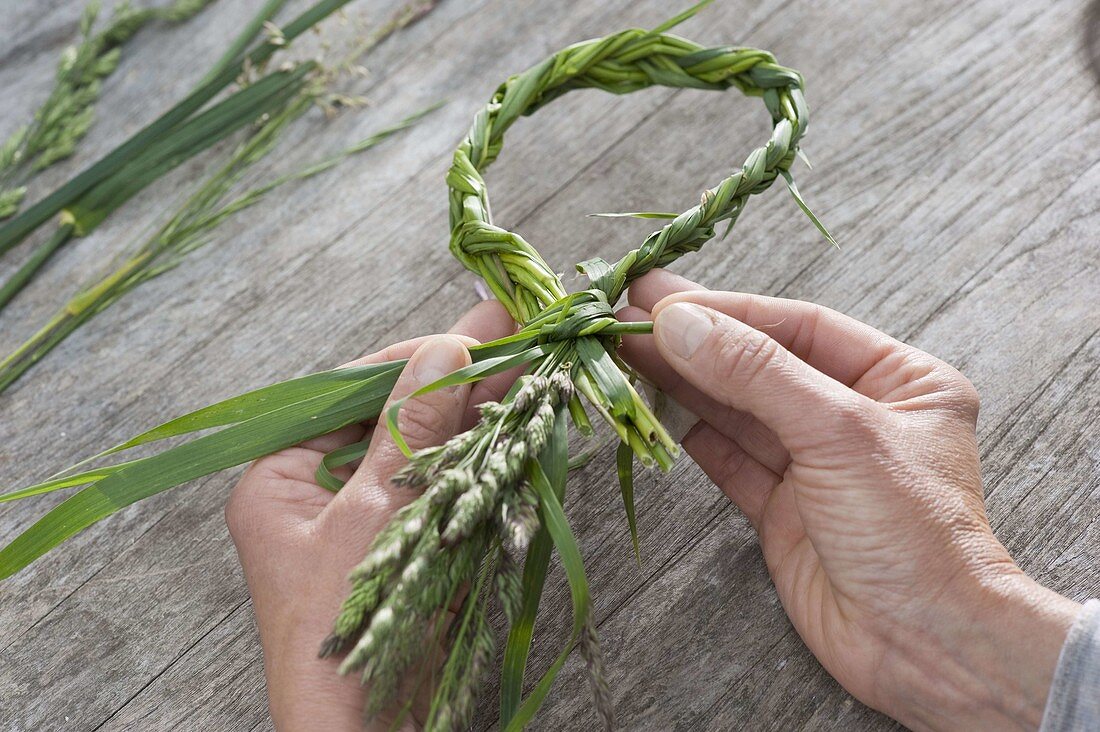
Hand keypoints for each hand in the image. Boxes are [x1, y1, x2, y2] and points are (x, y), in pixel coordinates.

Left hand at [225, 300, 514, 730]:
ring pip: (426, 448)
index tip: (470, 330)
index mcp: (280, 478)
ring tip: (532, 364)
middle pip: (394, 415)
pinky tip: (521, 420)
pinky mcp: (408, 548)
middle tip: (515, 330)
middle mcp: (319, 494)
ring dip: (477, 410)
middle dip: (456, 379)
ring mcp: (368, 521)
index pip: (348, 391)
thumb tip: (444, 349)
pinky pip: (445, 485)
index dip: (413, 357)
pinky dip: (483, 455)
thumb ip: (409, 429)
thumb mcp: (374, 513)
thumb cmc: (344, 628)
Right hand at [617, 269, 1080, 731]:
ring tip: (626, 350)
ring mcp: (817, 466)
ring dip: (684, 382)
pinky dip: (690, 434)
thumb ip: (755, 373)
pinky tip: (654, 407)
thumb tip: (680, 323)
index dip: (731, 311)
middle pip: (763, 365)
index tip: (666, 300)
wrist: (924, 646)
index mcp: (900, 381)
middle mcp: (857, 417)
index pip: (800, 327)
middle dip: (699, 339)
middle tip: (631, 310)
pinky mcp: (784, 511)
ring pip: (738, 411)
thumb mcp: (839, 432)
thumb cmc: (913, 532)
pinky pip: (729, 459)